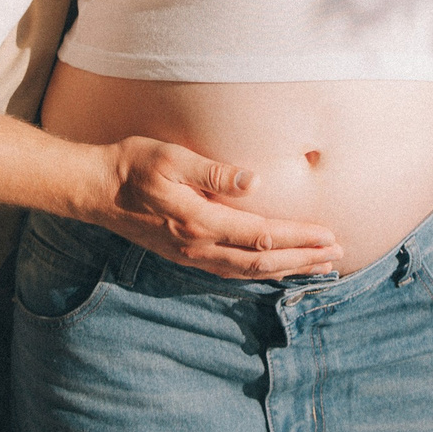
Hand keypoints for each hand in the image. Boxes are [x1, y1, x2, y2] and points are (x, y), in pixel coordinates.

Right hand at [82, 136, 343, 279]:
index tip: (330, 236)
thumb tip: (254, 181)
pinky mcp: (185, 255)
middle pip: (262, 262)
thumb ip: (213, 172)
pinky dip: (261, 274)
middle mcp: (198, 246)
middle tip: (337, 256)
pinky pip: (232, 272)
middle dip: (303, 259)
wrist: (95, 189)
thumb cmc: (133, 165)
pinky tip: (275, 269)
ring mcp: (190, 255)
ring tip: (318, 267)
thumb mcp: (171, 157)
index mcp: (199, 222)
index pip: (262, 236)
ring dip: (287, 270)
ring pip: (248, 272)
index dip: (299, 238)